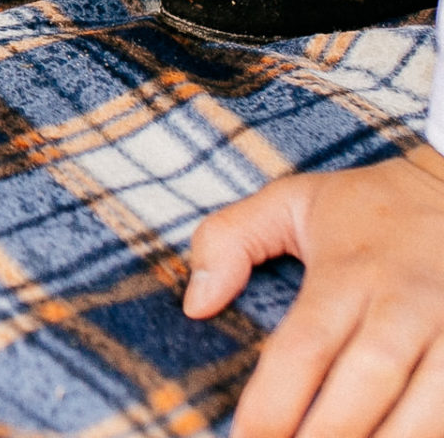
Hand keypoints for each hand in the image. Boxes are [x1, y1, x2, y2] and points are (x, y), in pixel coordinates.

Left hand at [184, 143, 443, 436]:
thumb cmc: (368, 207)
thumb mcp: (290, 201)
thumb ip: (228, 239)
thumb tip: (195, 304)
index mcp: (350, 272)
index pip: (303, 349)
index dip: (271, 405)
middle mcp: (406, 304)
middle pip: (365, 388)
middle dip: (325, 437)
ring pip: (426, 411)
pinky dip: (428, 435)